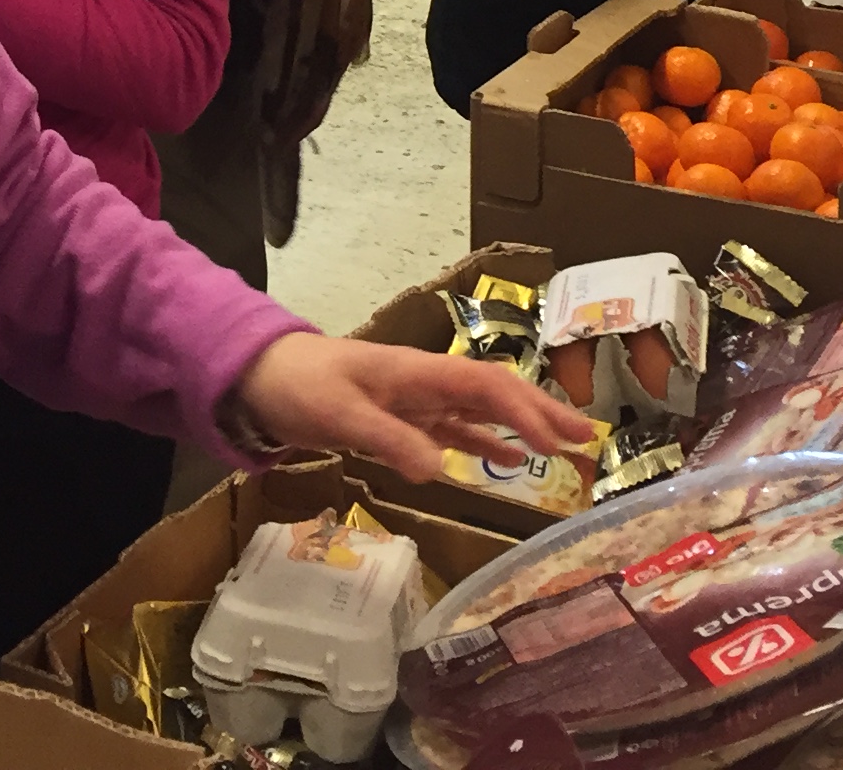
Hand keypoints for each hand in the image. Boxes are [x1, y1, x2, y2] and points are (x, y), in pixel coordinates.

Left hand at [233, 331, 593, 485]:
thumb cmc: (299, 386)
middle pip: (493, 394)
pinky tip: (504, 459)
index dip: (524, 411)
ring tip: (561, 448)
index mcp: (418, 372)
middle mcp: (425, 383)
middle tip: (583, 438)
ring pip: (479, 411)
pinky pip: (452, 429)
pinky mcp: (399, 419)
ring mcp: (414, 400)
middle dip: (539, 413)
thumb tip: (440, 470)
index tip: (556, 439)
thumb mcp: (340, 414)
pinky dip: (481, 442)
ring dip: (519, 427)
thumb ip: (390, 440)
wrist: (259, 377)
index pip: (485, 387)